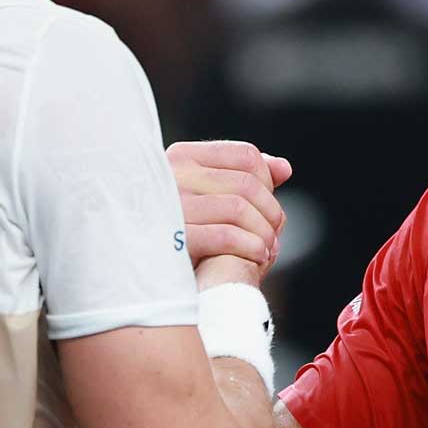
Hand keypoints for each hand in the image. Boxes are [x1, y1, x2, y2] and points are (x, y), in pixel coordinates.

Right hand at [166, 140, 293, 270]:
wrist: (143, 272)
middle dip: (270, 212)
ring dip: (263, 232)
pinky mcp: (172, 238)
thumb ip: (244, 178)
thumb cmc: (181, 231)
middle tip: (274, 235)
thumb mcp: (208, 198)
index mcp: (181, 157)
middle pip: (246, 183)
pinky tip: (257, 257)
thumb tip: (284, 168)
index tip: (269, 208)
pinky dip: (250, 246)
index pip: (245, 155)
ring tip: (267, 249)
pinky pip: (225, 236)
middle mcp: (172, 174)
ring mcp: (170, 205)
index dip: (267, 181)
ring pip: (238, 208)